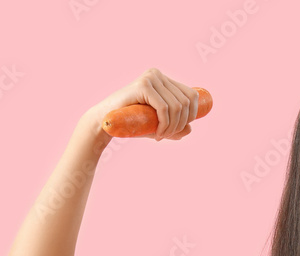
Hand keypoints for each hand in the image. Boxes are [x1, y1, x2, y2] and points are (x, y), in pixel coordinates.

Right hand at [85, 67, 199, 141]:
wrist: (106, 121)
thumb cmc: (131, 122)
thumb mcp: (157, 125)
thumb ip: (174, 126)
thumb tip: (190, 129)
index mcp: (164, 79)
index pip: (191, 95)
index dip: (193, 114)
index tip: (180, 129)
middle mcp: (158, 74)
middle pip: (186, 101)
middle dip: (182, 123)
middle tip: (168, 135)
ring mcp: (150, 78)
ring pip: (176, 106)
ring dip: (173, 126)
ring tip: (162, 136)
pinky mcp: (143, 85)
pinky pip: (164, 108)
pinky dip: (165, 125)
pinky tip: (158, 134)